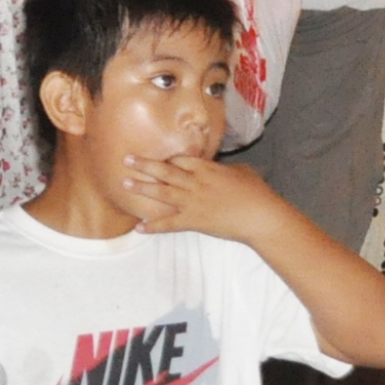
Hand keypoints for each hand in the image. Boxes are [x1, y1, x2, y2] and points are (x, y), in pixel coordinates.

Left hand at [115, 151, 290, 239]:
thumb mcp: (241, 171)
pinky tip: (139, 228)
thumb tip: (218, 167)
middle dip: (144, 165)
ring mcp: (192, 202)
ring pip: (162, 193)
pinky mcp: (194, 221)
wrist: (260, 216)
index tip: (152, 156)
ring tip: (124, 183)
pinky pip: (169, 224)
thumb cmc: (256, 192)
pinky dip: (153, 226)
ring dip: (142, 188)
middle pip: (165, 171)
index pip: (179, 159)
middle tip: (126, 160)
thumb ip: (223, 168)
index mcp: (207, 168)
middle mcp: (195, 183)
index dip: (165, 158)